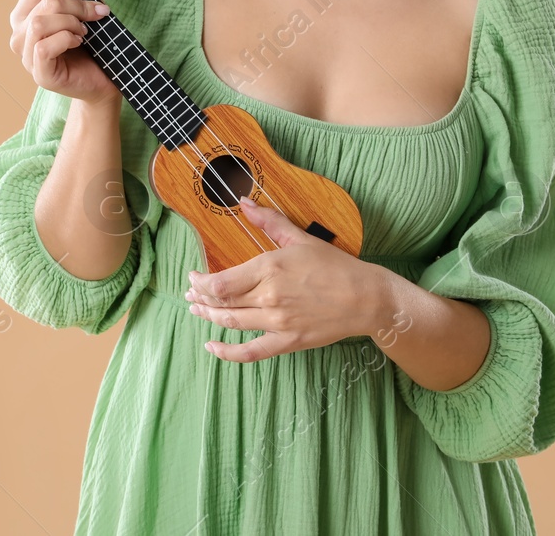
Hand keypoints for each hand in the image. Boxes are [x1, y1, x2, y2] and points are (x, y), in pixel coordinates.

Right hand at [7, 0, 118, 105]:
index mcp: (25, 11)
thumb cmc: (92, 39)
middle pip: (42, 0)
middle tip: (97, 13)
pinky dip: (68, 40)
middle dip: (76, 3)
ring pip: (42, 22)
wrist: (104, 78)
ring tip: (85, 32)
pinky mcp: (37, 72)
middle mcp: (19, 31)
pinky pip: (44, 46)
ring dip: (73, 23)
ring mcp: (25, 54)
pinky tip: (79, 44)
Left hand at [184, 197, 389, 361]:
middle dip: (200, 298)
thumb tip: (244, 201)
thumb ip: (270, 220)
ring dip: (208, 318)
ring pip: (231, 323)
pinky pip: (249, 352)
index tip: (193, 277)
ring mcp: (276, 323)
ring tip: (196, 312)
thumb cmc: (335, 265)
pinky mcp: (286, 342)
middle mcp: (268, 297)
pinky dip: (226, 352)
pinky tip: (212, 346)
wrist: (365, 297)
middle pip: (221, 303)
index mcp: (269, 268)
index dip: (200, 282)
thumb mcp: (301, 238)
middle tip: (190, 294)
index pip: (220, 282)